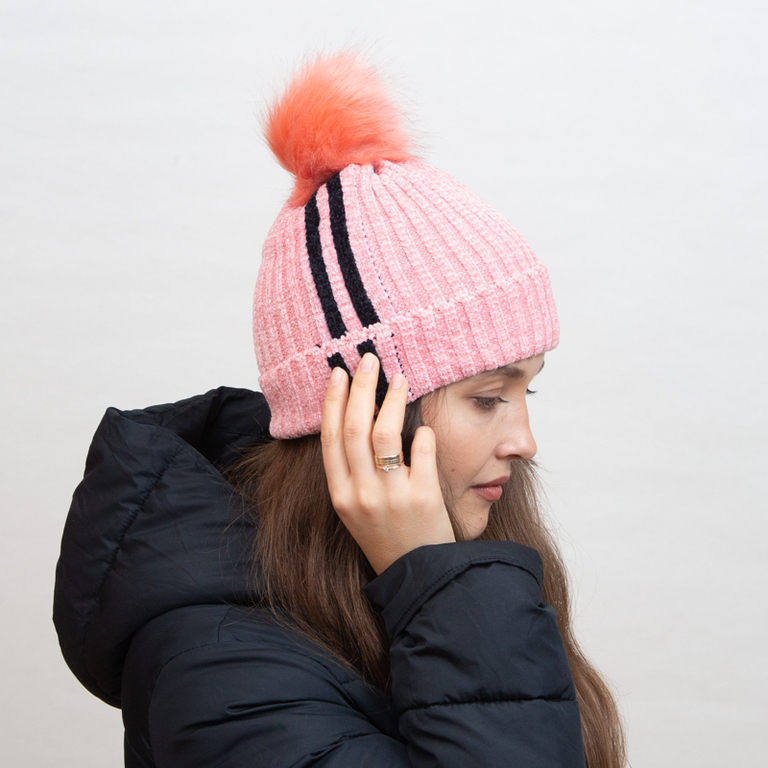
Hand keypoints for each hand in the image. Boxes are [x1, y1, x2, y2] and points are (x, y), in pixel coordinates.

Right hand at [321, 353, 454, 574]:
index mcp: (340, 495)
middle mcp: (361, 494)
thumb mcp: (356, 508)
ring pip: (385, 432)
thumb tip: (354, 420)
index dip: (332, 401)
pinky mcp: (423, 496)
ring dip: (391, 398)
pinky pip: (422, 449)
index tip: (338, 373)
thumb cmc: (388, 536)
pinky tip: (426, 427)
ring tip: (400, 378)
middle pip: (355, 427)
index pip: (330, 437)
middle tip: (369, 361)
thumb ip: (352, 472)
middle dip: (361, 387)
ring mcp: (391, 496)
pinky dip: (424, 432)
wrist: (418, 576)